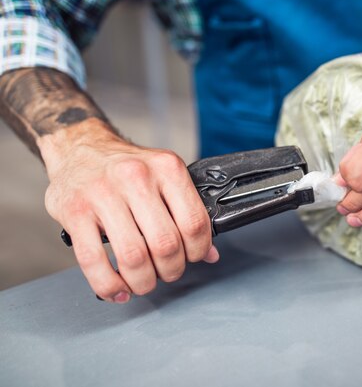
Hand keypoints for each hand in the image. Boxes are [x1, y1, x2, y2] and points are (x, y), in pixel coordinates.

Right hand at [41, 120, 217, 302]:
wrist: (80, 148)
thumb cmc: (127, 168)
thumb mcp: (165, 177)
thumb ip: (188, 212)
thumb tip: (210, 253)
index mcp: (166, 168)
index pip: (195, 223)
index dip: (198, 251)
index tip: (193, 258)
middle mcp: (136, 177)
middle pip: (166, 244)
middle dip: (171, 270)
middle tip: (167, 272)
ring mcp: (102, 194)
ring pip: (133, 256)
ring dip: (143, 281)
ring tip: (144, 282)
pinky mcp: (74, 211)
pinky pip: (93, 260)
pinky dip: (109, 285)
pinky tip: (118, 289)